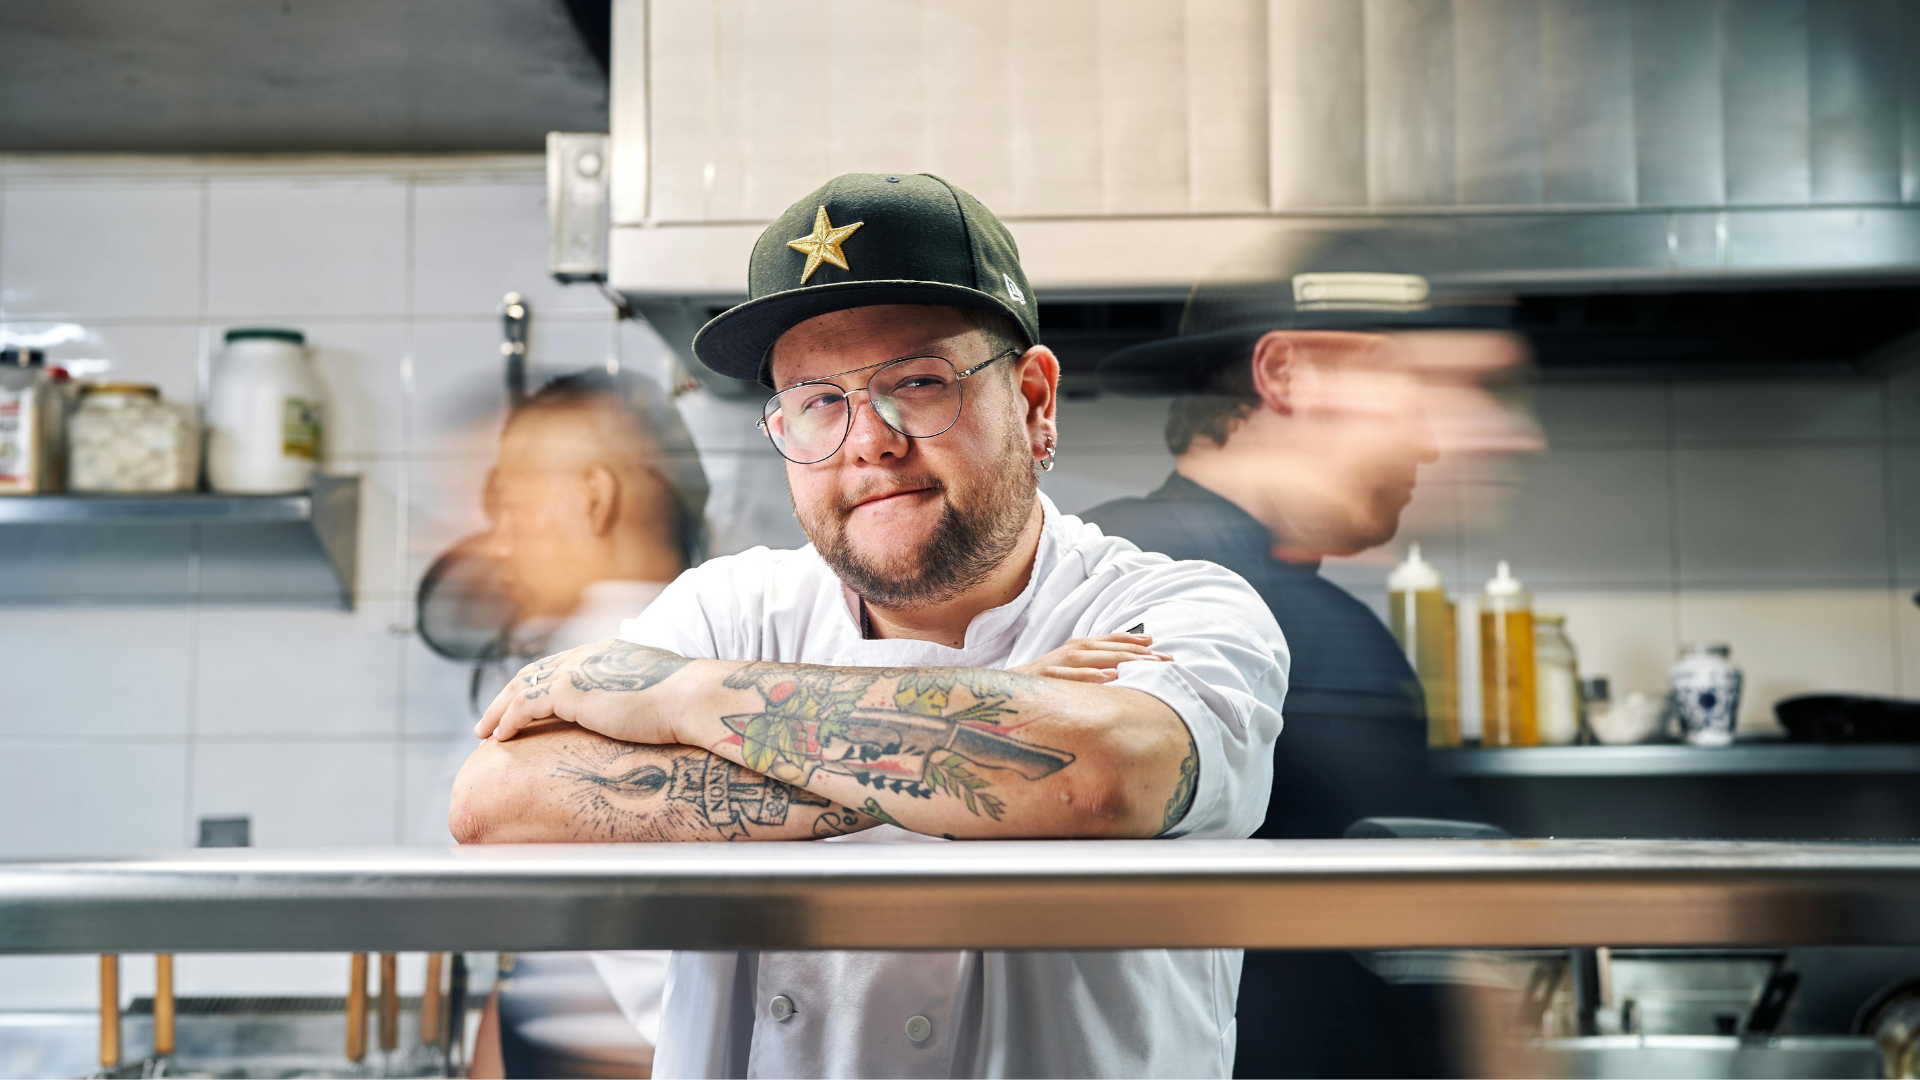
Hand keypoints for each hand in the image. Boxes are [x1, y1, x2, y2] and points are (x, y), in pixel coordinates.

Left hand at [476, 639, 693, 742]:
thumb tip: (650, 719)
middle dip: (511, 693)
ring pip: (522, 686)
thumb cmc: (687, 704)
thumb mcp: (661, 696)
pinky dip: (508, 719)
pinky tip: (499, 737)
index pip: (564, 665)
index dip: (541, 683)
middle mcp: (590, 655)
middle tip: (494, 716)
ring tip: (485, 731)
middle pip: (535, 671)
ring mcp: (578, 670)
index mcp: (610, 654)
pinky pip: (525, 705)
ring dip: (499, 709)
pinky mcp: (570, 691)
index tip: (526, 703)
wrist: (692, 698)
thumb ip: (644, 699)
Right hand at [1010, 632, 1170, 683]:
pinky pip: (1070, 676)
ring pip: (1093, 658)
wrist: (1001, 692)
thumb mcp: (1071, 675)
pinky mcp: (1045, 679)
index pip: (1111, 642)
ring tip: (1144, 663)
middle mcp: (1069, 652)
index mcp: (1077, 649)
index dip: (1135, 643)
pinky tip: (1109, 678)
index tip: (1160, 649)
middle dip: (1138, 653)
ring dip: (1120, 658)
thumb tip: (1124, 677)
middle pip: (1108, 649)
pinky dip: (1089, 675)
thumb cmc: (1042, 686)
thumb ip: (1094, 672)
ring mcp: (1056, 664)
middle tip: (1165, 660)